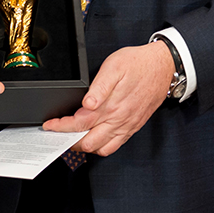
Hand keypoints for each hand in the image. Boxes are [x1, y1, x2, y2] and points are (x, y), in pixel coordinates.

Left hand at [42, 42, 171, 155]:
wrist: (163, 66)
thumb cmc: (137, 63)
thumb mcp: (114, 66)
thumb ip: (99, 87)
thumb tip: (86, 104)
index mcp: (112, 105)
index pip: (80, 124)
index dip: (61, 127)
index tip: (50, 125)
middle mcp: (120, 120)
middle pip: (88, 142)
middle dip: (69, 141)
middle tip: (57, 134)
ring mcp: (127, 125)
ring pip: (102, 148)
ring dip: (85, 146)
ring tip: (72, 138)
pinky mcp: (134, 127)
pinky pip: (115, 146)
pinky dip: (101, 147)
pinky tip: (93, 138)